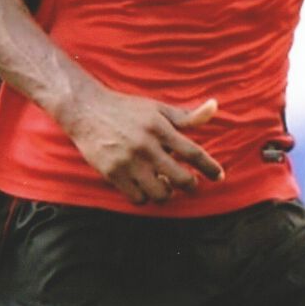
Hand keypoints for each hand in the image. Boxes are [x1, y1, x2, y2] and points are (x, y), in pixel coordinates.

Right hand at [67, 85, 223, 204]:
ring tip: (165, 185)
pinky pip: (138, 198)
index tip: (219, 176)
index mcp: (159, 128)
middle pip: (181, 178)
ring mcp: (128, 162)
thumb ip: (186, 116)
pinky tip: (146, 187)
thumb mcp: (157, 108)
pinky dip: (145, 196)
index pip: (193, 153)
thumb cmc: (126, 109)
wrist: (86, 110)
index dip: (210, 167)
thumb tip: (214, 107)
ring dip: (167, 193)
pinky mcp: (112, 173)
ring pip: (160, 194)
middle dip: (190, 185)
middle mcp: (146, 146)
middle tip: (190, 183)